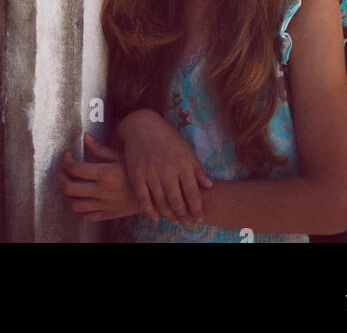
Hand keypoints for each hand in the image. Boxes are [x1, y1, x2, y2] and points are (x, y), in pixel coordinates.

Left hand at [55, 134, 142, 221]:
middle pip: (70, 188)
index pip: (75, 169)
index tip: (67, 156)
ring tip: (67, 185)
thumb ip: (100, 149)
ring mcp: (103, 204)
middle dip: (60, 178)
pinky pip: (85, 216)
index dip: (66, 161)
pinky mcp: (106, 214)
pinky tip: (77, 200)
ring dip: (65, 195)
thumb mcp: (119, 157)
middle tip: (61, 171)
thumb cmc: (134, 172)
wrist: (151, 194)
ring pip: (74, 205)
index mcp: (104, 173)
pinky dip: (76, 210)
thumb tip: (86, 137)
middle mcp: (101, 190)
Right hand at [116, 108, 212, 224]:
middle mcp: (167, 168)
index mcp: (182, 162)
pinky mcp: (136, 175)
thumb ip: (197, 169)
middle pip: (178, 201)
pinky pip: (143, 199)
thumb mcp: (185, 150)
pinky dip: (150, 211)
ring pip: (161, 203)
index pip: (193, 193)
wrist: (141, 125)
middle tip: (187, 222)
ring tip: (175, 221)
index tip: (200, 219)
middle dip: (184, 215)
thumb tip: (209, 186)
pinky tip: (156, 217)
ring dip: (169, 215)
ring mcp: (150, 172)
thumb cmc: (167, 138)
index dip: (197, 209)